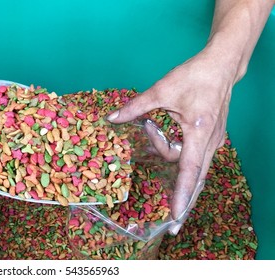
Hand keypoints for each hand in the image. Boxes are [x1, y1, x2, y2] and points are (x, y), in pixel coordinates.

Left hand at [107, 47, 235, 233]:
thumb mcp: (162, 90)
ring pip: (197, 171)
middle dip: (185, 203)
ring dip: (179, 179)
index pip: (189, 171)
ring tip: (160, 170)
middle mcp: (210, 142)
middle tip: (173, 227)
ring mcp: (214, 142)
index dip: (181, 194)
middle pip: (198, 180)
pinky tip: (164, 154)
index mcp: (199, 132)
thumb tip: (111, 118)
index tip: (174, 215)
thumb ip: (136, 106)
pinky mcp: (212, 138)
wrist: (220, 66)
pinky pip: (197, 161)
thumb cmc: (193, 76)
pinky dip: (184, 167)